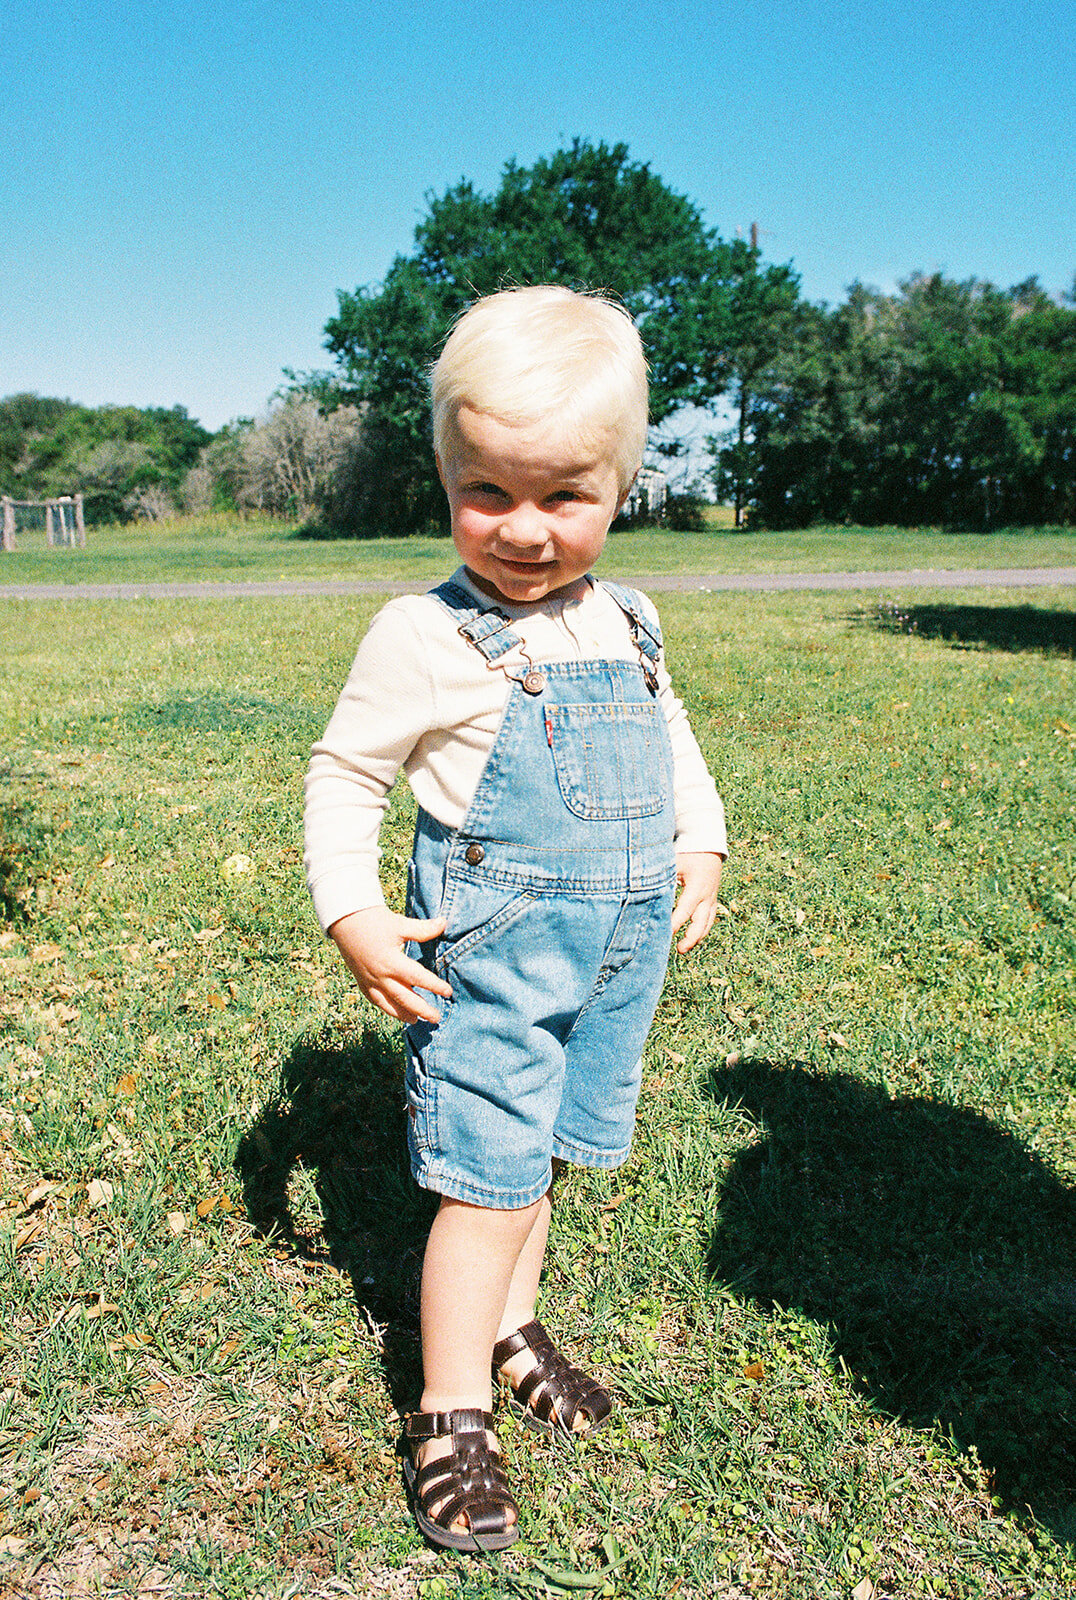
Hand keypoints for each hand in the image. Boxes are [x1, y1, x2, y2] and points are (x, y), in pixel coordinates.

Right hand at [328, 906, 451, 1023]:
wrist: (344, 919)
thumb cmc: (374, 920)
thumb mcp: (400, 924)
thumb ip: (423, 929)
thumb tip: (444, 923)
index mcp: (392, 962)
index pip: (418, 978)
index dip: (434, 986)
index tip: (448, 992)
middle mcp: (380, 975)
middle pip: (404, 998)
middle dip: (422, 1010)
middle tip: (436, 1018)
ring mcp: (369, 980)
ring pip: (387, 1003)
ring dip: (402, 1014)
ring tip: (415, 1021)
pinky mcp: (360, 980)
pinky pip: (374, 999)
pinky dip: (385, 1007)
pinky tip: (393, 1010)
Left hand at [670, 853, 722, 954]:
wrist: (710, 845)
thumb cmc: (689, 853)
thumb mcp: (674, 861)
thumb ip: (661, 875)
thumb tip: (641, 885)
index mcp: (696, 887)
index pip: (684, 910)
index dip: (674, 923)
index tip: (664, 935)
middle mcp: (706, 896)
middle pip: (700, 923)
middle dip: (690, 938)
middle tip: (678, 949)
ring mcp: (711, 899)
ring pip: (707, 924)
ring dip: (696, 937)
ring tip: (682, 949)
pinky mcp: (712, 900)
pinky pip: (709, 919)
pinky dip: (701, 930)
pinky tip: (691, 939)